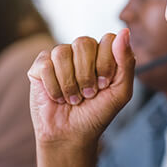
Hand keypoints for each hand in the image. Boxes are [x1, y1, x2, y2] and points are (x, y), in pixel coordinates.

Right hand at [28, 30, 134, 148]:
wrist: (72, 134)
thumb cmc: (97, 114)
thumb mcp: (121, 92)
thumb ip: (126, 62)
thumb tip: (124, 32)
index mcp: (102, 54)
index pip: (107, 39)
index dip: (105, 63)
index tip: (105, 84)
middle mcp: (81, 52)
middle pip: (83, 42)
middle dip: (87, 74)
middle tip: (88, 94)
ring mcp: (59, 58)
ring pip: (62, 52)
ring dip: (69, 83)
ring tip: (73, 98)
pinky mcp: (39, 67)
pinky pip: (45, 64)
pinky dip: (54, 87)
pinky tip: (57, 98)